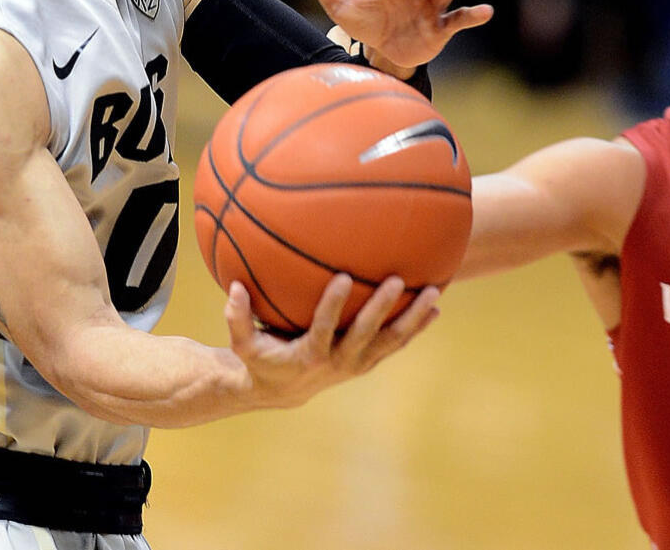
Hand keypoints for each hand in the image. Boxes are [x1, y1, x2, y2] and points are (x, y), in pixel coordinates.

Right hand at [225, 274, 440, 409]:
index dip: (333, 305)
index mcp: (309, 353)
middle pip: (365, 333)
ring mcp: (357, 363)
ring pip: (389, 341)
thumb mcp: (242, 343)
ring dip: (412, 319)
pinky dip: (415, 327)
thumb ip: (236, 316)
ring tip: (434, 293)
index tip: (344, 277)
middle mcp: (338, 360)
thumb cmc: (261, 359)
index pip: (324, 328)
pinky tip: (435, 307)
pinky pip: (395, 343)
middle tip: (397, 280)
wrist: (284, 391)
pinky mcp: (367, 361)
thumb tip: (234, 285)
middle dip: (382, 307)